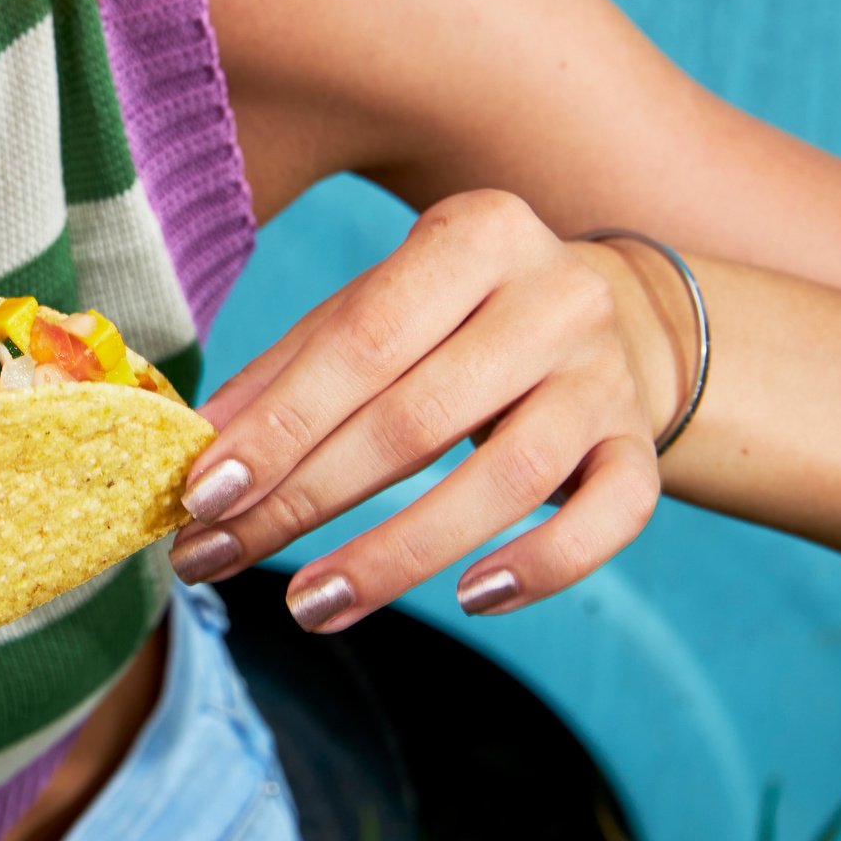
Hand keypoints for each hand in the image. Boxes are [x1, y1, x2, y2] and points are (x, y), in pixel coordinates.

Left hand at [169, 189, 670, 629]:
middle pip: (416, 418)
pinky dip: (545, 564)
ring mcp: (607, 375)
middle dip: (303, 500)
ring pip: (508, 480)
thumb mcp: (370, 312)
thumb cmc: (449, 319)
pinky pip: (612, 515)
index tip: (202, 492)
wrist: (608, 314)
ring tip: (311, 605)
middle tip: (217, 559)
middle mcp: (555, 296)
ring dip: (397, 556)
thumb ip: (287, 372)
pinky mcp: (641, 444)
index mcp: (475, 235)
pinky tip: (471, 597)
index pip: (362, 340)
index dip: (278, 424)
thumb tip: (199, 443)